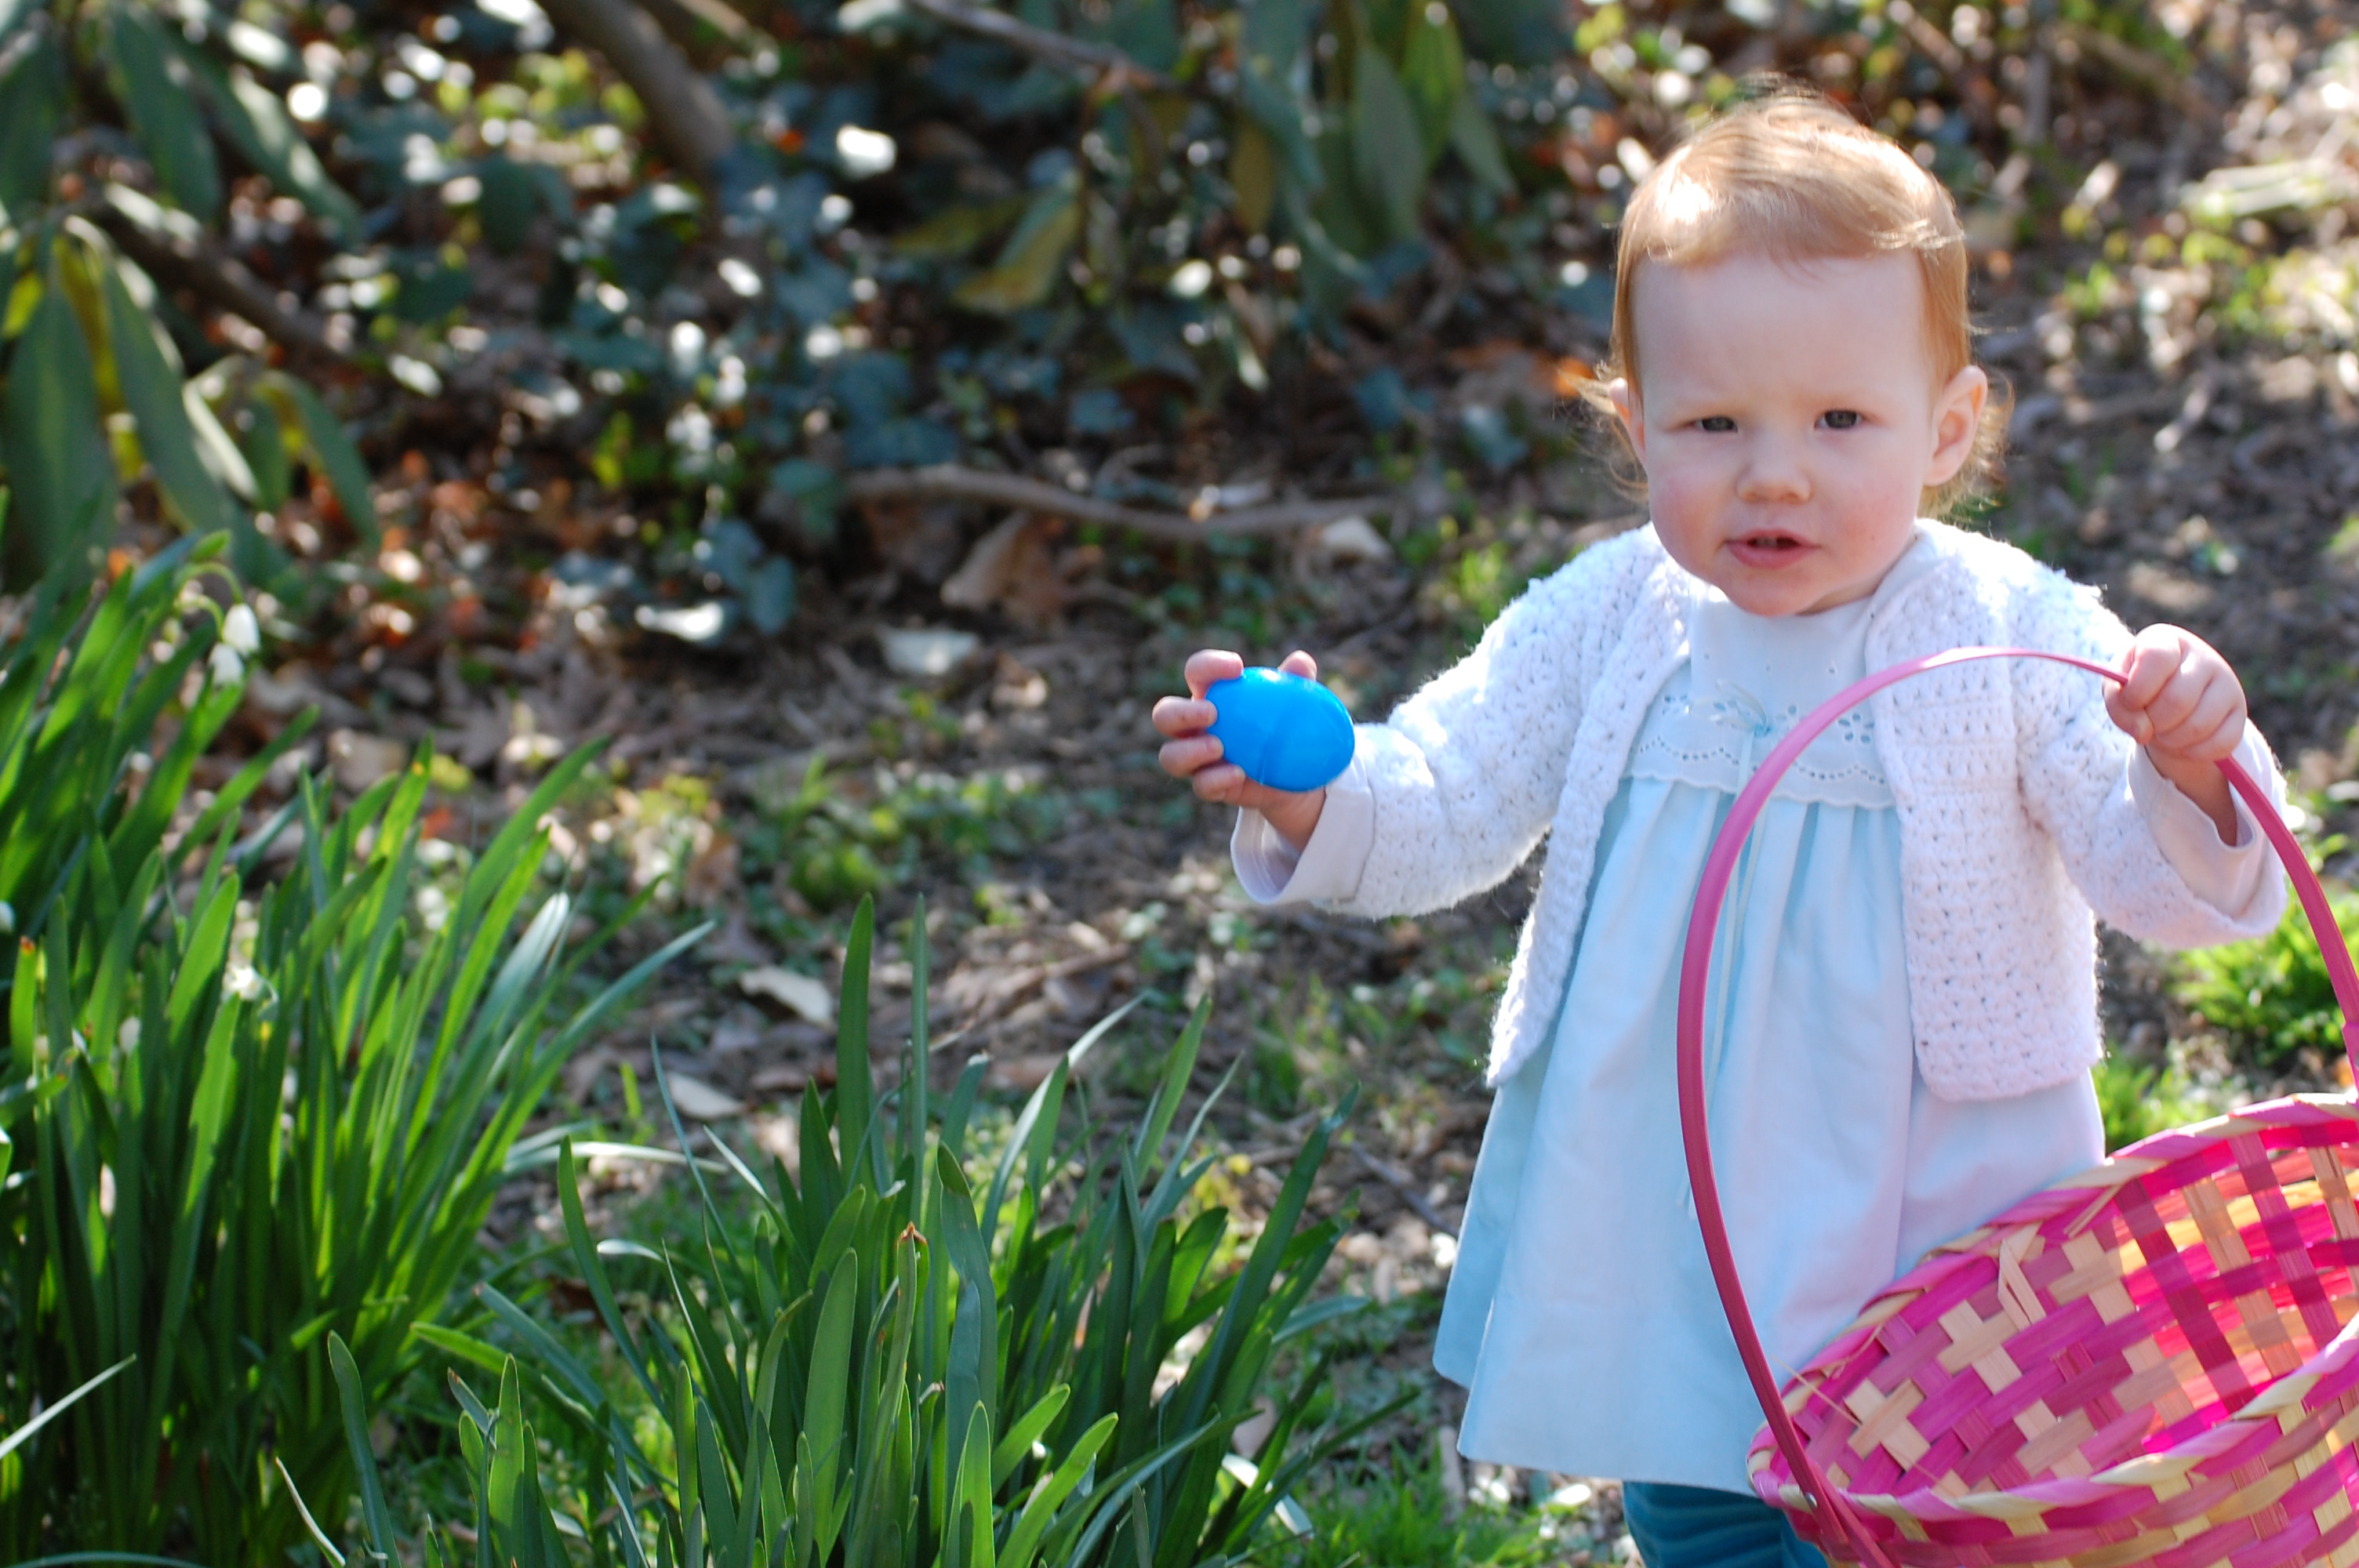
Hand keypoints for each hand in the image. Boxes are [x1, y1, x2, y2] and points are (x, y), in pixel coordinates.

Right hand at [1151, 649, 1329, 851]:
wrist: (1299, 774)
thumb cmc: (1290, 726)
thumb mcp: (1298, 702)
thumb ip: (1297, 681)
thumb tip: (1300, 662)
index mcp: (1212, 695)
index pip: (1197, 671)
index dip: (1208, 665)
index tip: (1237, 668)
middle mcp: (1195, 727)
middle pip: (1164, 715)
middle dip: (1180, 713)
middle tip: (1212, 713)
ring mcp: (1198, 759)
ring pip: (1170, 756)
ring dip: (1189, 751)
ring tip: (1219, 747)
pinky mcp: (1210, 786)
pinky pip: (1200, 786)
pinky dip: (1215, 779)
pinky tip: (1238, 774)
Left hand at [2107, 625, 2244, 839]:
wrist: (2167, 712)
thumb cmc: (2135, 698)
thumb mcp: (2117, 695)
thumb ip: (2118, 702)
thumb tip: (2137, 724)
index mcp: (2164, 642)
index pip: (2155, 658)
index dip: (2138, 690)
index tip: (2131, 707)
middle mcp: (2201, 657)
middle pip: (2176, 699)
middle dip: (2155, 722)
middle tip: (2149, 727)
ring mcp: (2226, 685)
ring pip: (2198, 723)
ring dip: (2173, 740)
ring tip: (2164, 735)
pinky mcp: (2240, 715)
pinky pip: (2218, 743)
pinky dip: (2195, 752)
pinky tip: (2185, 745)